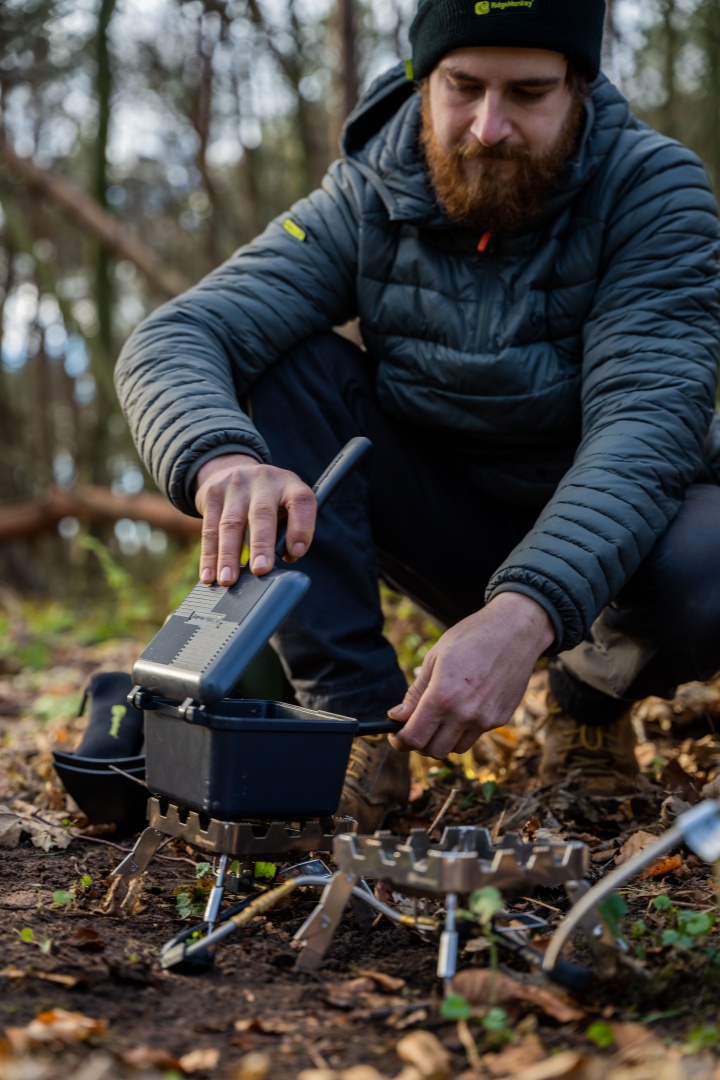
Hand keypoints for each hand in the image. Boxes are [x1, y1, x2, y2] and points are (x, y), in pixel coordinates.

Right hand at [193, 454, 316, 585]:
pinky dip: (209, 556)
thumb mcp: (286, 505)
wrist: (234, 469)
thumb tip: (285, 559)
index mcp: (290, 484)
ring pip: (230, 524)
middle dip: (261, 545)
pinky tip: (209, 575)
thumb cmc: (269, 500)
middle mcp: (263, 481)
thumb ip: (288, 531)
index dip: (301, 528)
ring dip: (228, 556)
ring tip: (228, 580)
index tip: (296, 554)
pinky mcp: (212, 494)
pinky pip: (209, 529)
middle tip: (260, 571)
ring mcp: (236, 485)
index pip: (301, 502)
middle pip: (262, 514)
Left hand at [386, 593, 554, 758]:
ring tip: (440, 718)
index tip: (395, 734)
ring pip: (455, 748)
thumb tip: (398, 716)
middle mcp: (465, 714)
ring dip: (442, 739)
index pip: (414, 738)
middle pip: (434, 750)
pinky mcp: (500, 718)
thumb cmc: (471, 637)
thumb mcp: (435, 658)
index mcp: (442, 697)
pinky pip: (475, 735)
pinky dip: (464, 729)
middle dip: (419, 742)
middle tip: (416, 725)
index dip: (400, 741)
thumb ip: (416, 692)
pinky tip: (464, 706)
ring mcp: (485, 719)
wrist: (515, 630)